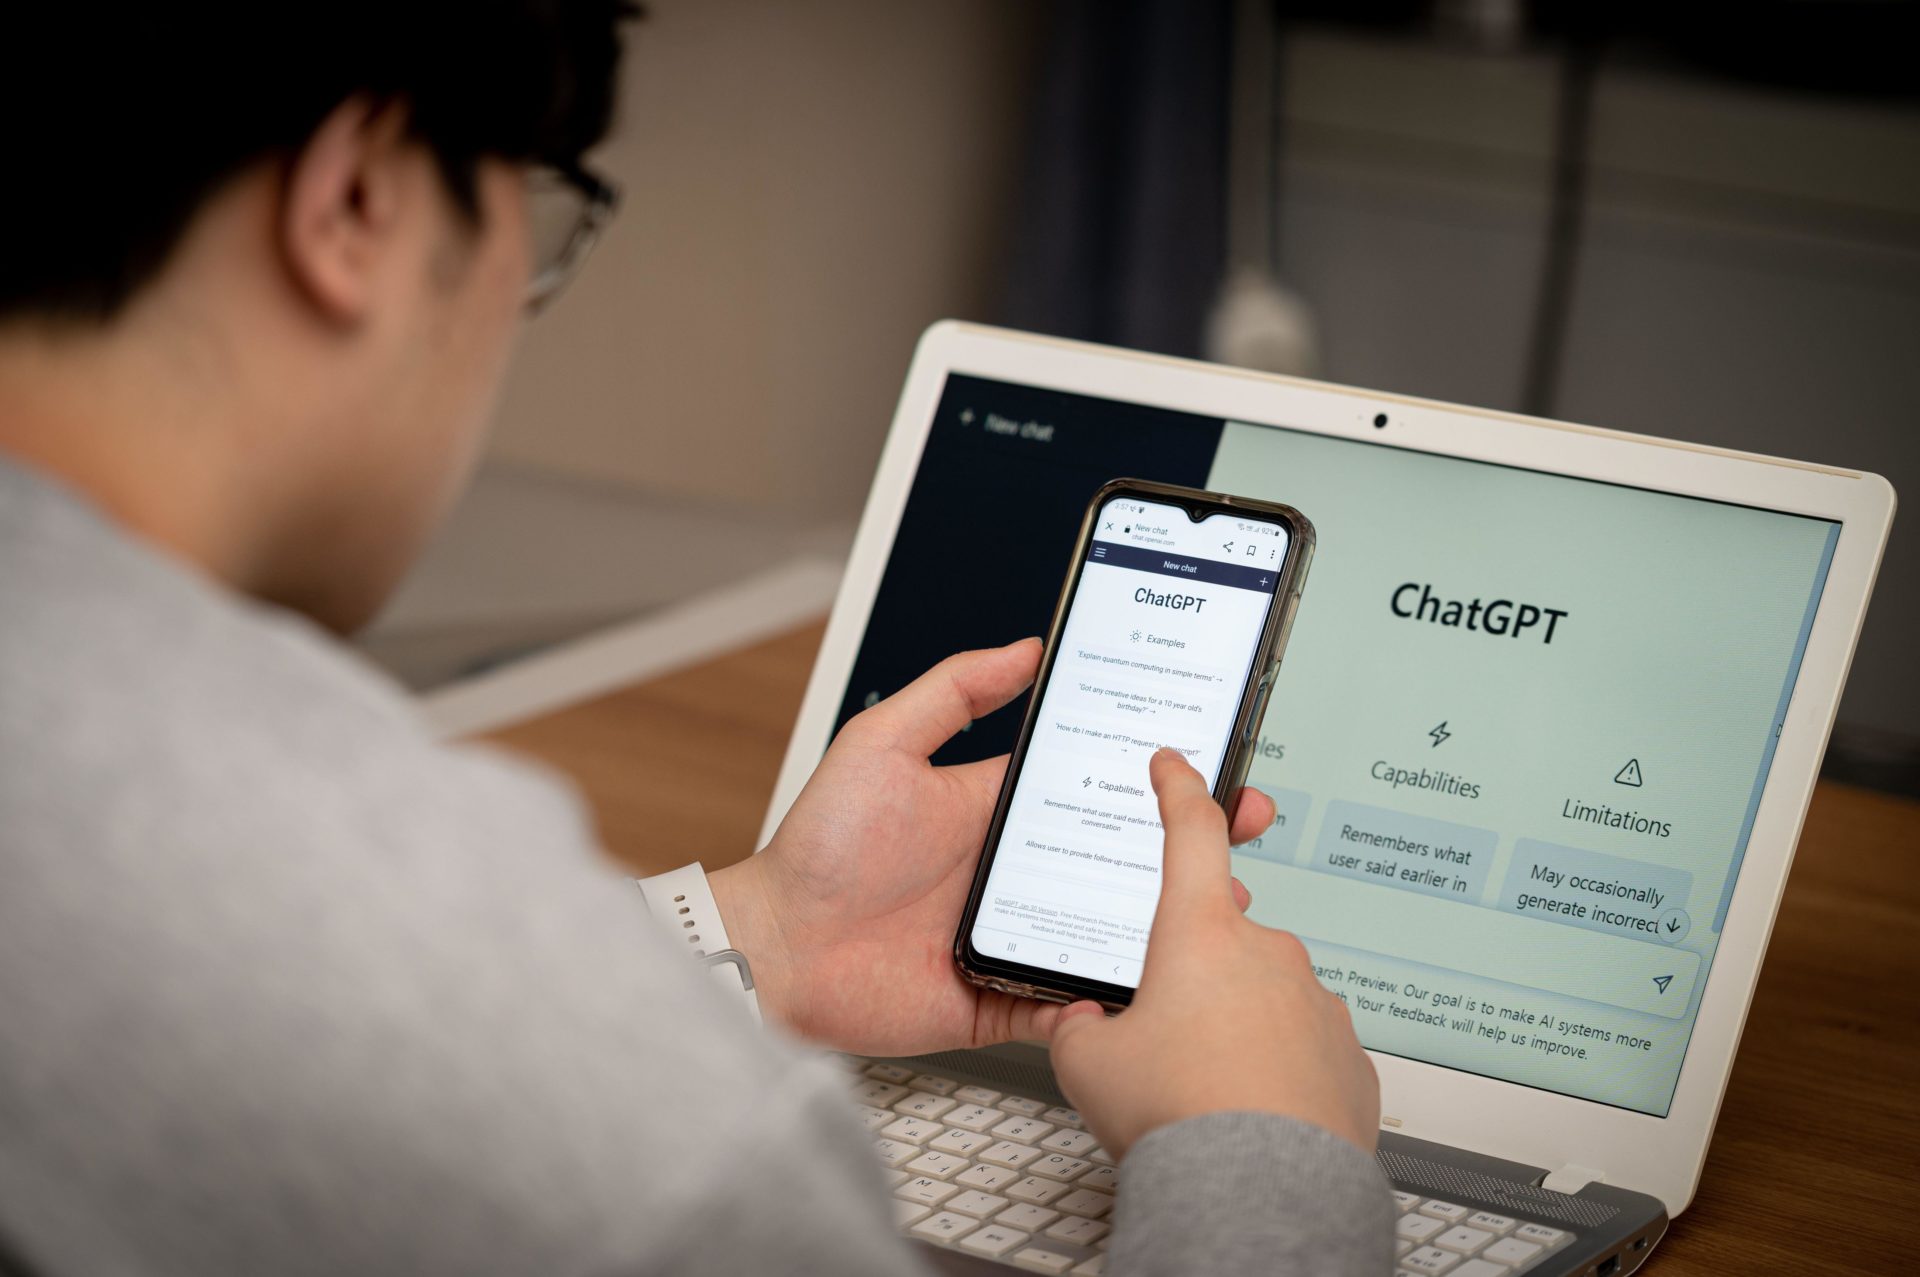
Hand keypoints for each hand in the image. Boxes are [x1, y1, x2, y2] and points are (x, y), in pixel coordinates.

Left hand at [708, 640, 1275, 1057]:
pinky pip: (1067, 1003)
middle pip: (1118, 858)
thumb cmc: (818, 847)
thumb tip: (1024, 645)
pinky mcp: (1000, 997)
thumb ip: (953, 690)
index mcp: (997, 811)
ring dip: (1162, 922)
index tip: (1206, 758)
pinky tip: (1150, 986)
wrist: (775, 948)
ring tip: (1216, 904)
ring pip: (1108, 930)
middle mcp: (1013, 872)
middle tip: (1241, 826)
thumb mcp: (883, 744)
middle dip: (1184, 844)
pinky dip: (1107, 1000)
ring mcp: (1013, 937)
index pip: (1093, 787)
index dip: (1149, 776)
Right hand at [1048, 748, 1379, 1160]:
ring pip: (1264, 995)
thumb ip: (1076, 1027)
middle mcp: (1267, 954)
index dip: (1178, 789)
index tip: (1175, 766)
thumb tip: (1080, 1024)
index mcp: (1200, 935)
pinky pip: (1302, 1045)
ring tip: (1203, 1087)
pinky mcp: (1349, 1055)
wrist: (1261, 1192)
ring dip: (1235, 1024)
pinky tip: (1247, 1108)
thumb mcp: (1087, 1066)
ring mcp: (1316, 1002)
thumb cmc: (1180, 1117)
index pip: (1190, 832)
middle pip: (1221, 935)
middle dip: (1192, 974)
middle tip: (1162, 1032)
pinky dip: (1276, 1066)